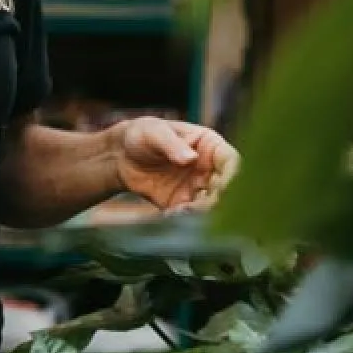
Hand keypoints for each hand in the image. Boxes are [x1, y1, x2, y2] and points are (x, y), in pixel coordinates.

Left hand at [114, 117, 239, 212]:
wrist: (120, 155)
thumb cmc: (142, 134)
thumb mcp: (155, 133)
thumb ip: (172, 145)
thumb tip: (191, 158)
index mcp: (210, 146)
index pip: (231, 162)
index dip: (232, 176)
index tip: (224, 189)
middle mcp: (209, 169)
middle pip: (225, 189)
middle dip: (217, 200)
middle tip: (200, 206)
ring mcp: (197, 189)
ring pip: (210, 206)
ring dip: (201, 213)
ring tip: (182, 212)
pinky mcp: (181, 204)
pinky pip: (189, 216)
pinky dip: (185, 220)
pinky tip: (171, 216)